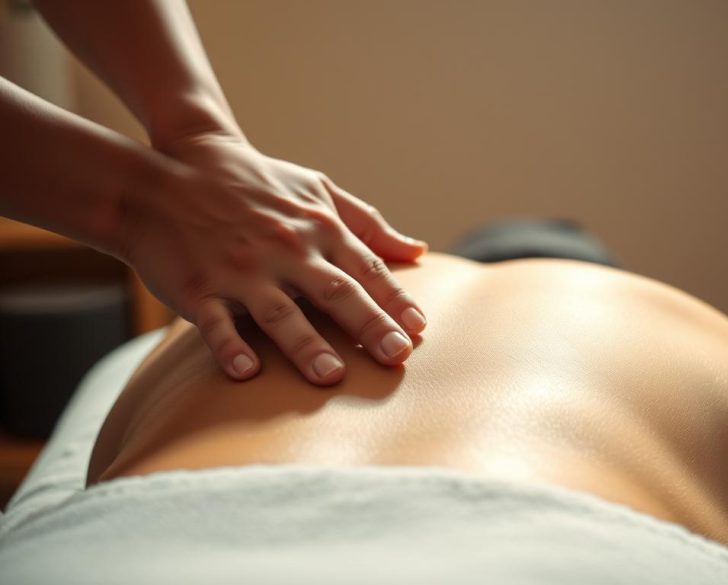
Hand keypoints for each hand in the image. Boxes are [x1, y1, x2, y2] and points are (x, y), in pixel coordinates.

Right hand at [119, 131, 427, 384]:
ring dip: (307, 344)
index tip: (421, 329)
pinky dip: (230, 345)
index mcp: (319, 227)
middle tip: (398, 356)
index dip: (395, 299)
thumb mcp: (317, 190)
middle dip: (369, 324)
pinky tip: (246, 372)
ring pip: (280, 311)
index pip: (367, 268)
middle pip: (336, 291)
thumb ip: (368, 223)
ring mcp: (242, 268)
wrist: (170, 171)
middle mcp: (287, 248)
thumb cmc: (256, 182)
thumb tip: (417, 251)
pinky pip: (216, 321)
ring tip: (332, 374)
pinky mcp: (199, 286)